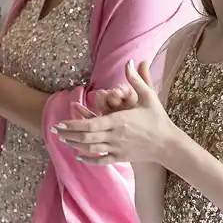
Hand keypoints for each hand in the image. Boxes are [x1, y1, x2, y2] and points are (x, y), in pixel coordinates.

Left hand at [54, 60, 180, 164]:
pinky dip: (88, 159)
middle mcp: (115, 136)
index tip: (60, 122)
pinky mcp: (121, 157)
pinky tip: (78, 156)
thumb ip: (136, 80)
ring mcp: (117, 148)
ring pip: (91, 149)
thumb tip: (130, 62)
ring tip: (63, 141)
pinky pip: (101, 160)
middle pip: (86, 137)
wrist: (168, 144)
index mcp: (119, 120)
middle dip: (69, 134)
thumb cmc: (158, 118)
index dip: (73, 125)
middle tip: (55, 131)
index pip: (90, 124)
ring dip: (75, 145)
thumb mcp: (148, 96)